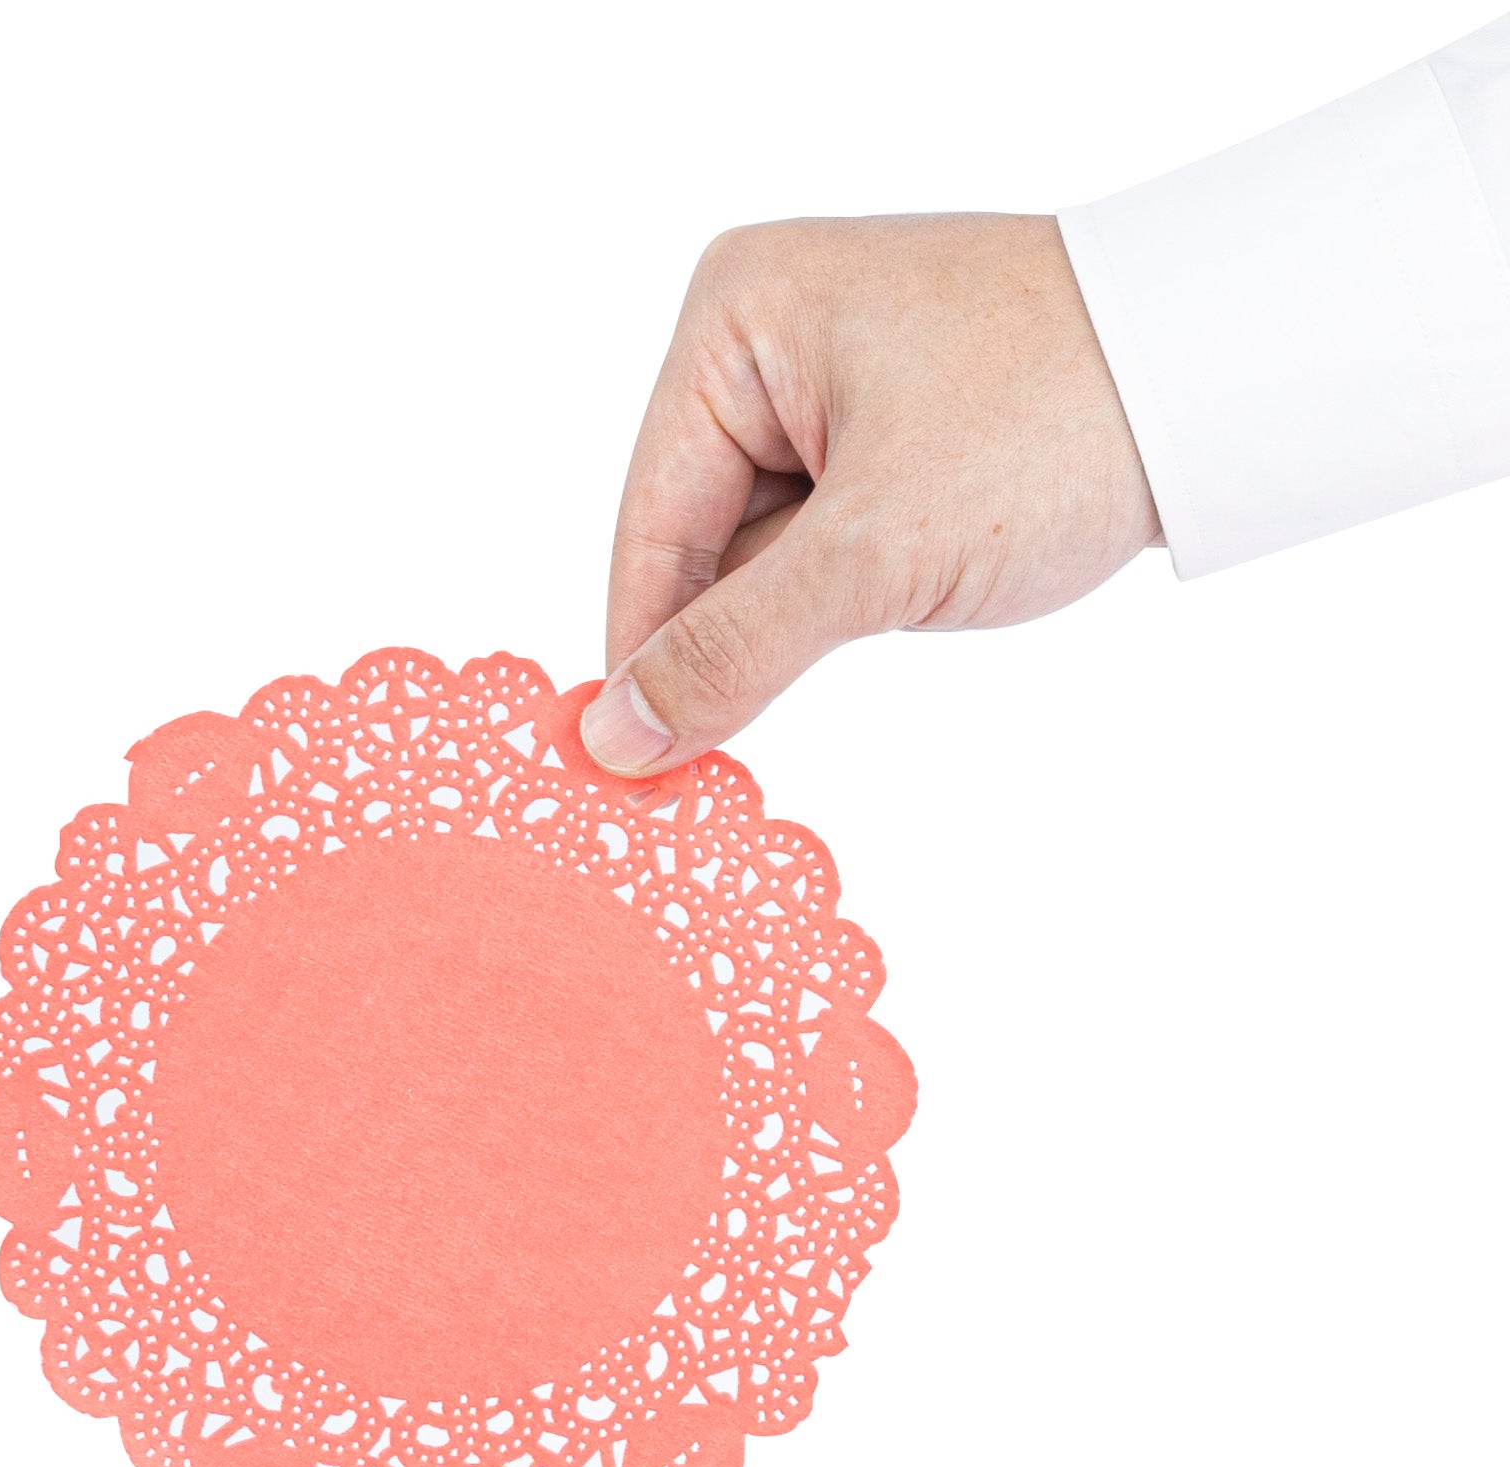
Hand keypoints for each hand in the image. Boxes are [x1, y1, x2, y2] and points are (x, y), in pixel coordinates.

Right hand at [582, 214, 1160, 773]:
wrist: (1233, 375)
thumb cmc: (1057, 418)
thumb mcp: (874, 553)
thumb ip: (733, 651)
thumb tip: (615, 737)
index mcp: (739, 319)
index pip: (650, 519)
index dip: (639, 649)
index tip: (620, 764)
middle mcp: (770, 341)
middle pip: (698, 539)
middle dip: (724, 640)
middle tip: (708, 765)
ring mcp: (834, 388)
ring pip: (766, 555)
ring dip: (797, 624)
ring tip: (851, 646)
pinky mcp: (894, 434)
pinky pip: (827, 544)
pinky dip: (840, 604)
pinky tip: (880, 624)